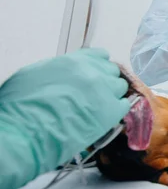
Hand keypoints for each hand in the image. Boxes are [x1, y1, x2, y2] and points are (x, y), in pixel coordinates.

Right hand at [0, 48, 130, 172]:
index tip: (94, 74)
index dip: (97, 66)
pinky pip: (124, 105)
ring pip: (120, 86)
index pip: (100, 55)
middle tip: (95, 92)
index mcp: (76, 60)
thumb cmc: (23, 105)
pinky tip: (106, 115)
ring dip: (112, 94)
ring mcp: (105, 91)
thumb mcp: (37, 74)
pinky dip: (117, 109)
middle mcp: (94, 72)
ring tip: (99, 105)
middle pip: (112, 71)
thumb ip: (61, 69)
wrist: (26, 132)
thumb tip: (69, 73)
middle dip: (105, 79)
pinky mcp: (112, 112)